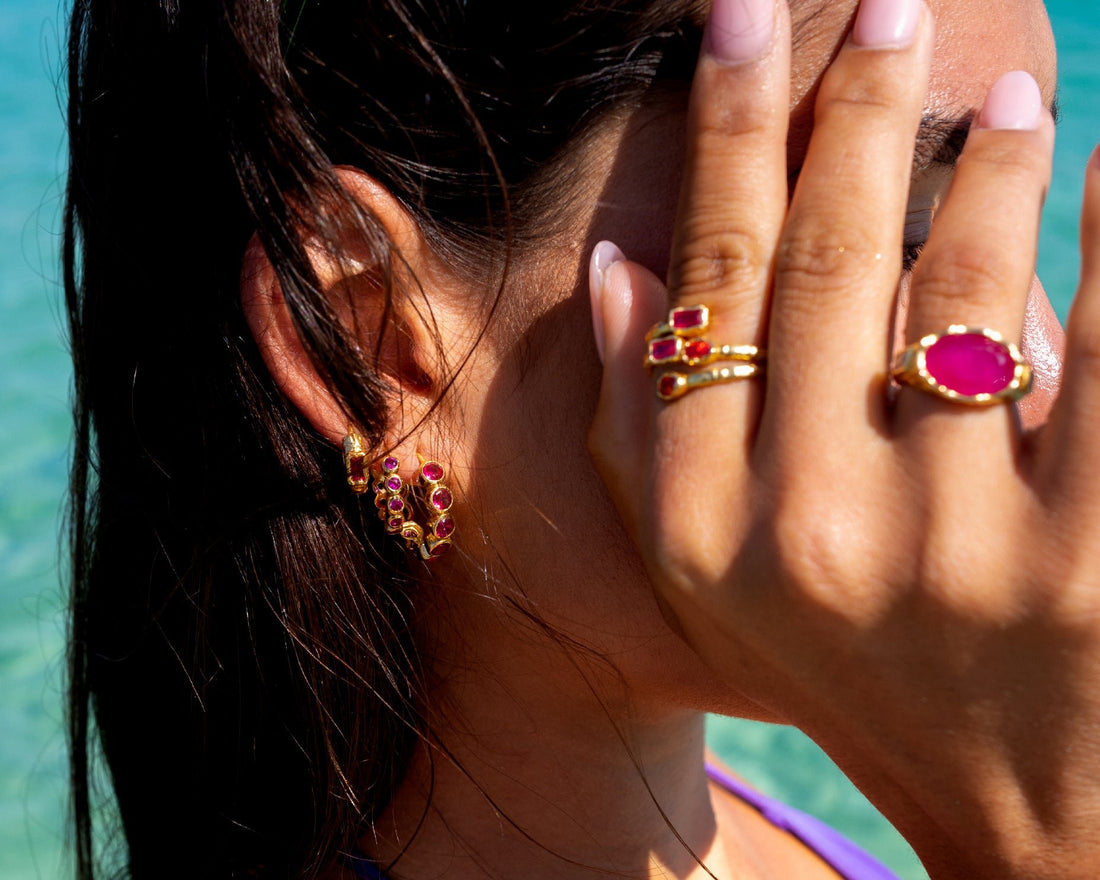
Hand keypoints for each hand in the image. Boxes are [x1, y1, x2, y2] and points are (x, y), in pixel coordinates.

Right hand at [588, 0, 1099, 875]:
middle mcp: (806, 535)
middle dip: (848, 114)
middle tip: (879, 10)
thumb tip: (617, 269)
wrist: (1005, 793)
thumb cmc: (837, 661)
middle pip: (822, 270)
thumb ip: (635, 424)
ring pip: (961, 300)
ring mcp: (954, 554)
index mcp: (701, 525)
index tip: (737, 27)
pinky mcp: (1088, 566)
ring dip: (983, 170)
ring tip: (1000, 95)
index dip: (726, 139)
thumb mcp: (700, 570)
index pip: (709, 286)